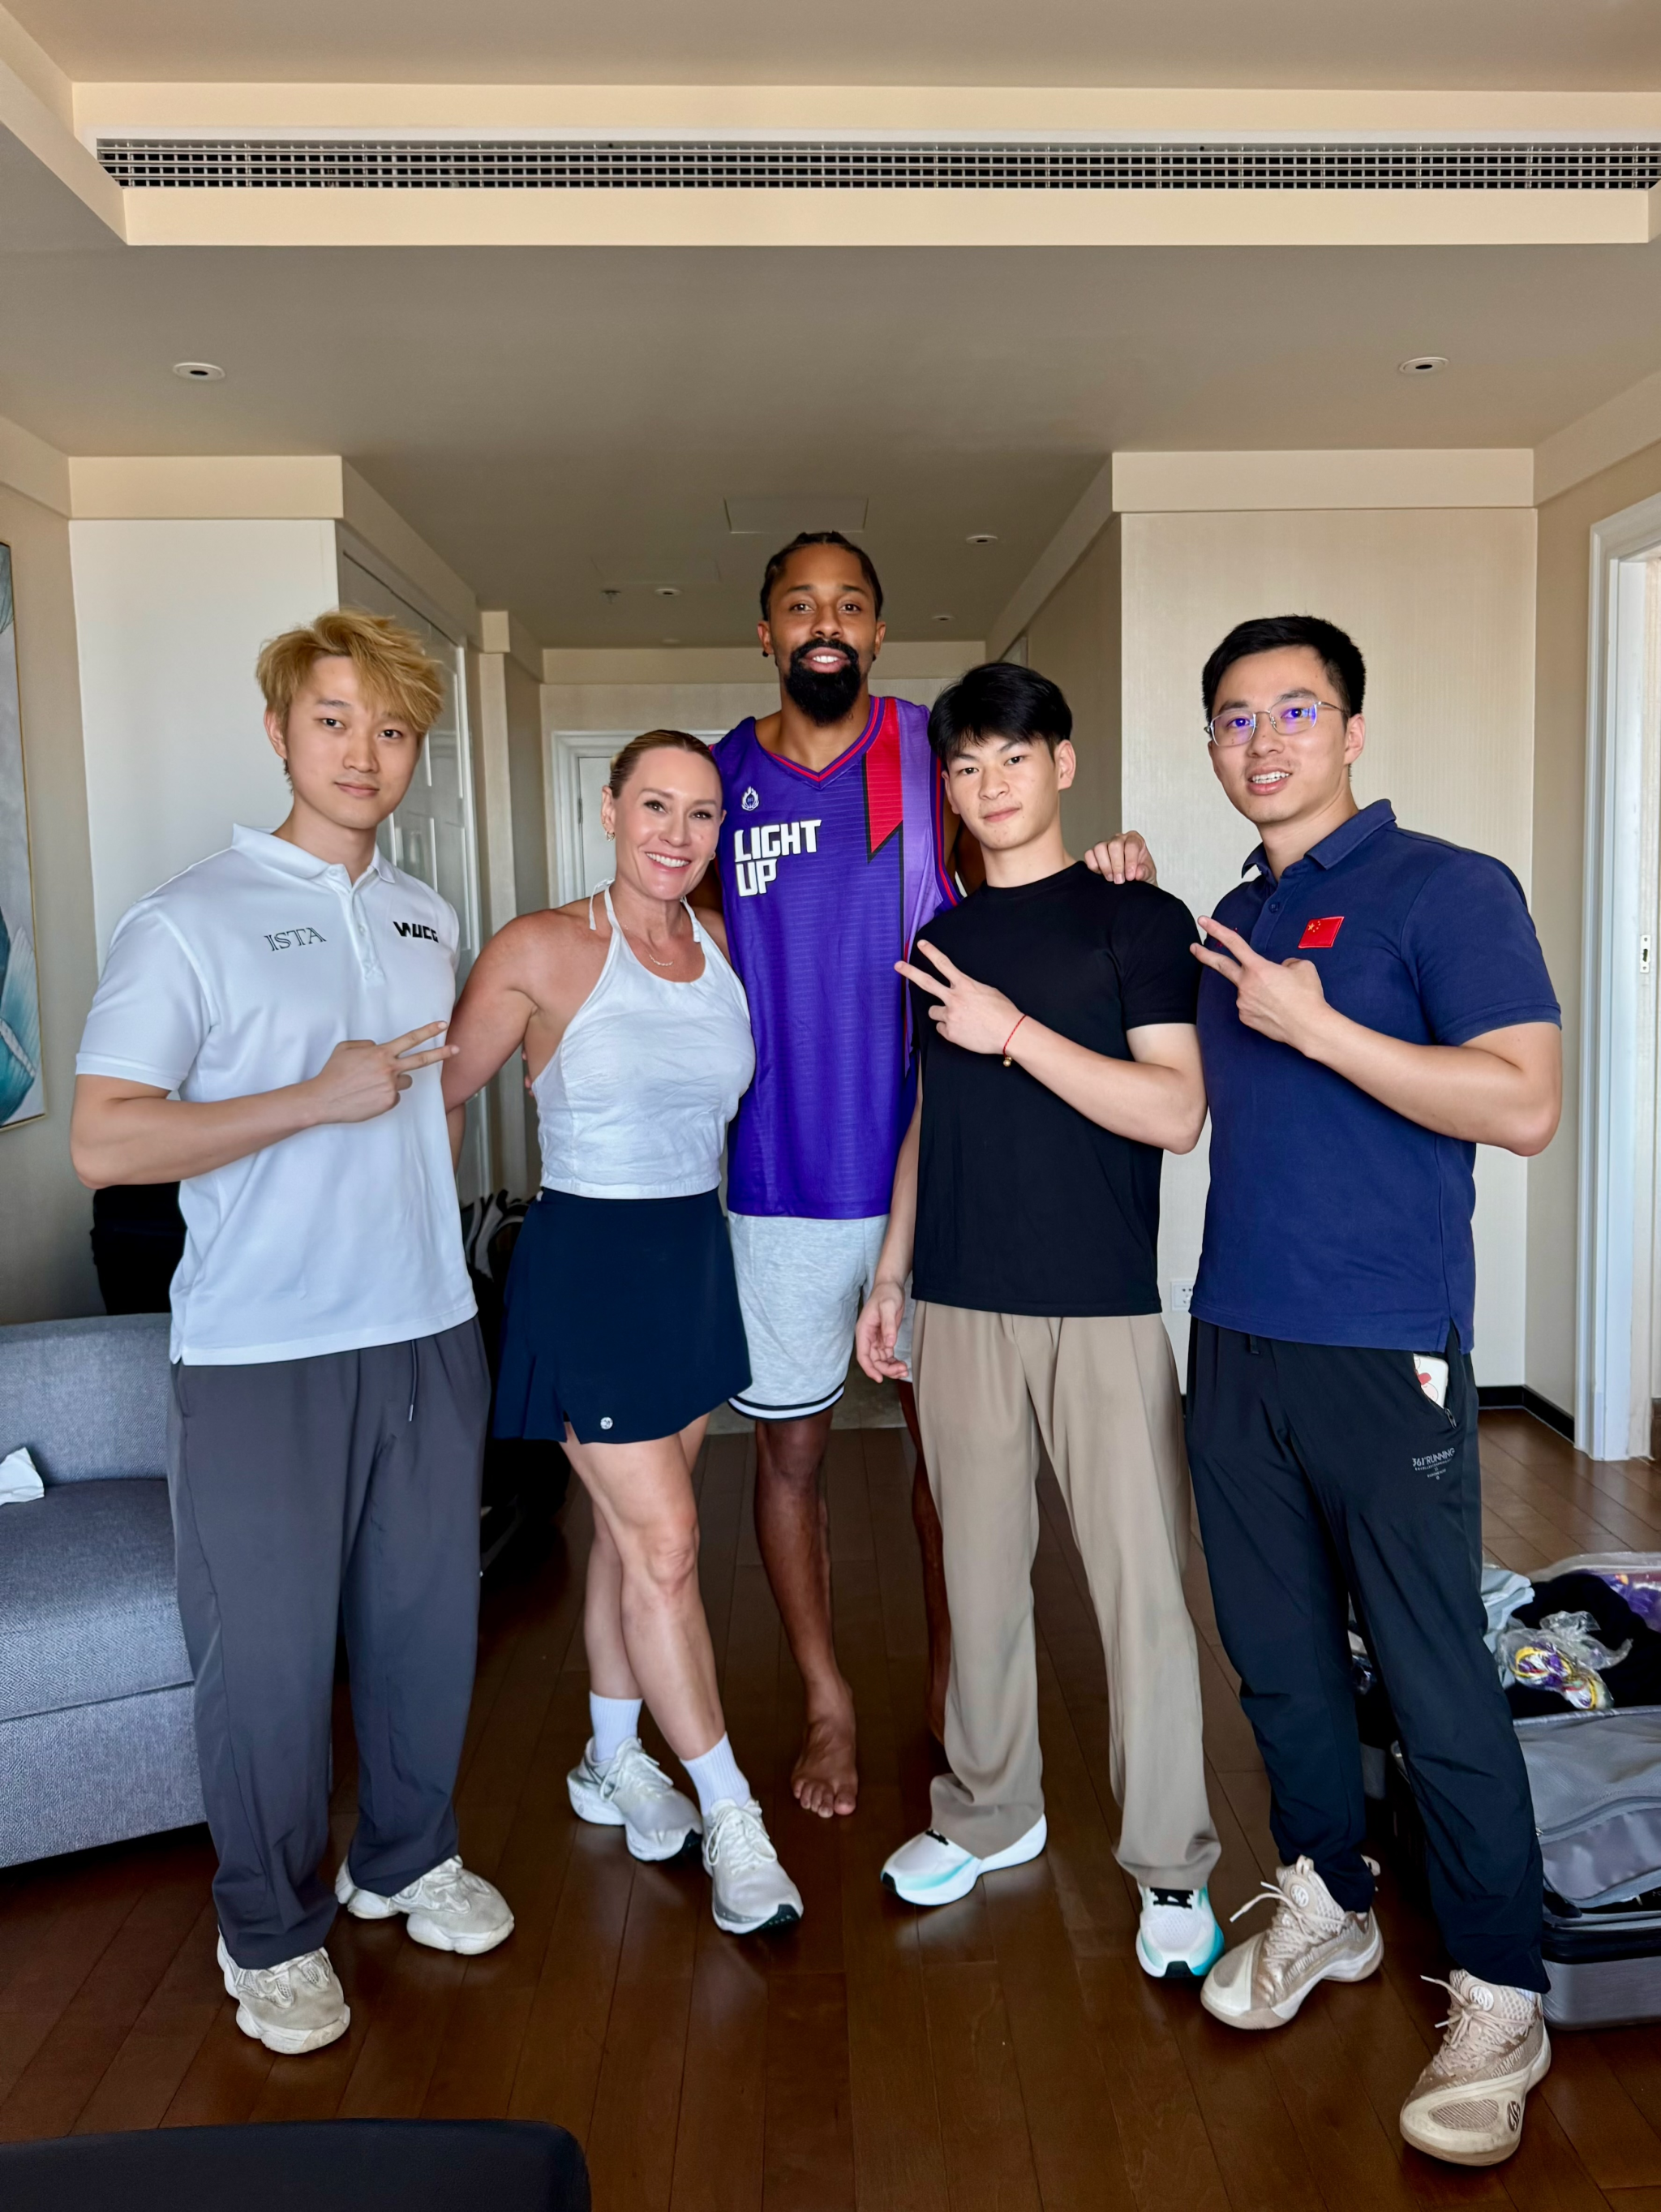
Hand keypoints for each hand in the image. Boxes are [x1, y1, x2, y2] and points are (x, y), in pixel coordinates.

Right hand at [302, 1024, 455, 1124]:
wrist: (324, 1099)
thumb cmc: (333, 1073)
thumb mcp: (346, 1048)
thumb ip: (367, 1045)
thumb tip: (379, 1048)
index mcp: (380, 1053)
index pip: (410, 1039)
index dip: (428, 1031)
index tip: (443, 1025)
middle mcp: (389, 1069)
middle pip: (421, 1060)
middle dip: (441, 1053)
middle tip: (457, 1049)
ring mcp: (391, 1087)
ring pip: (404, 1081)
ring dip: (395, 1081)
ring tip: (372, 1084)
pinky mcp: (388, 1102)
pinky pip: (394, 1096)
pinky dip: (385, 1096)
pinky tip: (369, 1096)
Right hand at [856, 1278, 909, 1381]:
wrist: (890, 1286)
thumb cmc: (886, 1294)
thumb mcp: (888, 1307)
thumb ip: (888, 1325)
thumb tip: (889, 1344)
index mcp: (864, 1331)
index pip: (863, 1355)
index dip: (869, 1368)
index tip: (879, 1378)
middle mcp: (868, 1337)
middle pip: (873, 1360)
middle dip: (885, 1369)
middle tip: (901, 1370)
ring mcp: (876, 1339)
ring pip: (880, 1360)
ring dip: (890, 1368)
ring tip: (904, 1369)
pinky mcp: (884, 1338)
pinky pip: (887, 1355)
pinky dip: (893, 1362)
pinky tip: (902, 1364)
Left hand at [896, 941, 1020, 1055]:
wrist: (1009, 1032)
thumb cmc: (1003, 1012)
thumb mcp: (987, 991)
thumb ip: (969, 989)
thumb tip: (960, 992)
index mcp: (965, 985)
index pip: (944, 964)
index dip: (931, 952)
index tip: (921, 944)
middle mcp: (954, 998)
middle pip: (926, 982)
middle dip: (910, 972)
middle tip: (898, 965)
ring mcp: (950, 1015)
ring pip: (933, 1011)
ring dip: (942, 1013)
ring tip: (959, 1018)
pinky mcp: (950, 1032)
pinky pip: (942, 1028)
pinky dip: (950, 1030)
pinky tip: (964, 1030)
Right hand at [1083, 830, 1157, 884]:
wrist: (1133, 881)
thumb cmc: (1140, 873)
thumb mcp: (1148, 874)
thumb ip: (1145, 872)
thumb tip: (1138, 873)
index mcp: (1135, 840)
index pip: (1131, 845)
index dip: (1130, 861)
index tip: (1130, 876)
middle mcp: (1119, 839)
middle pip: (1114, 845)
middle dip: (1117, 866)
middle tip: (1120, 880)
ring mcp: (1106, 845)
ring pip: (1100, 848)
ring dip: (1105, 866)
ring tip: (1111, 878)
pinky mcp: (1095, 853)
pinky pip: (1089, 855)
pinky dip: (1093, 866)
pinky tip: (1101, 874)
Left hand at [1192, 918, 1333, 1052]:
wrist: (1309, 1027)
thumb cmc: (1307, 997)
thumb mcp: (1302, 967)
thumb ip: (1286, 963)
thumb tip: (1280, 969)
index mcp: (1258, 968)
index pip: (1234, 943)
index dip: (1217, 930)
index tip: (1204, 922)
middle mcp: (1245, 985)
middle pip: (1221, 966)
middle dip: (1205, 955)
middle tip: (1194, 948)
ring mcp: (1243, 1003)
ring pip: (1248, 990)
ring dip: (1260, 990)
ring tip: (1282, 998)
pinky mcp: (1246, 1018)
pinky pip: (1251, 1005)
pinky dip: (1261, 1004)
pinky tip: (1276, 1009)